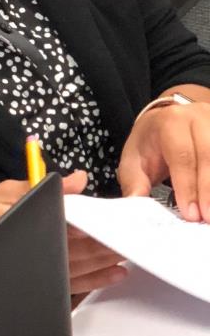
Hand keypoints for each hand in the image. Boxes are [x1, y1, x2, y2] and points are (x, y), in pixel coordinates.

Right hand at [0, 170, 125, 295]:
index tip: (115, 215)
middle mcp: (30, 250)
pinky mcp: (36, 283)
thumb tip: (77, 180)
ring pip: (79, 266)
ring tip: (127, 251)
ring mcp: (35, 271)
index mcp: (23, 223)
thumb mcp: (0, 194)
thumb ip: (40, 187)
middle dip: (105, 241)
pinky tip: (111, 274)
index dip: (93, 220)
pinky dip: (94, 279)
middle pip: (78, 246)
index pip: (66, 221)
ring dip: (104, 260)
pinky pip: (71, 283)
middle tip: (130, 233)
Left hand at [117, 98, 209, 220]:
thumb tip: (135, 206)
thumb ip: (135, 184)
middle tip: (207, 218)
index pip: (182, 156)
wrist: (165, 118)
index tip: (191, 213)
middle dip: (208, 190)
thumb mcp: (133, 161)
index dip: (188, 187)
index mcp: (170, 122)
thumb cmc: (149, 143)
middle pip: (208, 155)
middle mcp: (197, 118)